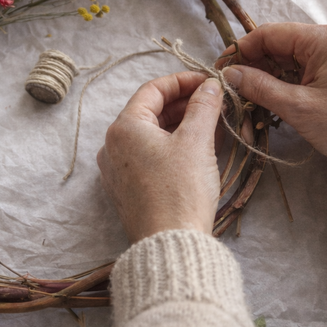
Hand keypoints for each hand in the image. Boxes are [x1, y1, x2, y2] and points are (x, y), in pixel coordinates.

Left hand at [97, 71, 222, 242]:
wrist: (169, 245)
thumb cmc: (180, 192)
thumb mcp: (196, 142)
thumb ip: (203, 107)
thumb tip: (209, 86)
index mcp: (123, 128)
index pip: (152, 90)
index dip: (182, 81)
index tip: (207, 81)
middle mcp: (112, 146)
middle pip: (150, 112)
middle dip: (184, 104)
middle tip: (214, 102)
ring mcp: (117, 170)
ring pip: (151, 136)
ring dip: (181, 126)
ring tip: (212, 124)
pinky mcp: (127, 190)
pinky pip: (149, 157)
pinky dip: (172, 147)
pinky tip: (198, 149)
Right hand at [218, 22, 326, 166]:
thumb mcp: (299, 107)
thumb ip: (260, 87)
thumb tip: (230, 75)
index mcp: (326, 38)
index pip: (270, 34)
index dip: (242, 50)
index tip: (222, 69)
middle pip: (282, 45)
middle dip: (256, 65)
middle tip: (235, 88)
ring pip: (295, 58)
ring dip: (272, 76)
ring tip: (253, 98)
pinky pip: (311, 68)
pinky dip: (291, 81)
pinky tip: (277, 98)